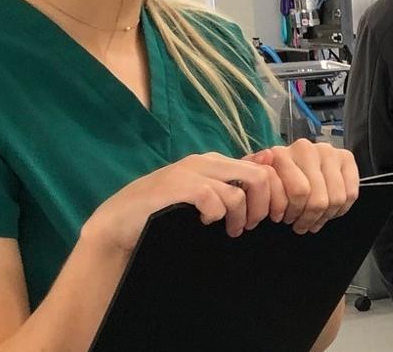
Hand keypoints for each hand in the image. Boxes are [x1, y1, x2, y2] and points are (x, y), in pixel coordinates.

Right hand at [82, 153, 285, 252]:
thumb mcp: (204, 195)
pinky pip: (212, 198)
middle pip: (258, 177)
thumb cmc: (162, 211)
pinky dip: (215, 214)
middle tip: (250, 226)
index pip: (262, 169)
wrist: (118, 222)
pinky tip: (206, 222)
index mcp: (215, 161)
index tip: (270, 218)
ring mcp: (189, 172)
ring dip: (238, 217)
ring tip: (230, 230)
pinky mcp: (176, 187)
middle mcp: (205, 162)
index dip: (273, 196)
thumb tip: (267, 162)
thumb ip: (233, 181)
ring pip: (236, 192)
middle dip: (262, 207)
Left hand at [245, 139, 359, 233]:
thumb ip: (253, 172)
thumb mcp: (256, 181)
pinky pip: (350, 193)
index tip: (282, 219)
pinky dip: (340, 209)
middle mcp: (307, 148)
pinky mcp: (346, 158)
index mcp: (282, 153)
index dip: (292, 213)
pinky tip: (328, 212)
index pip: (300, 192)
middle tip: (298, 224)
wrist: (291, 167)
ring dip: (324, 216)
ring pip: (335, 198)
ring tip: (312, 220)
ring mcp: (329, 152)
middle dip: (308, 218)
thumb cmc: (272, 179)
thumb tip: (265, 157)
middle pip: (318, 199)